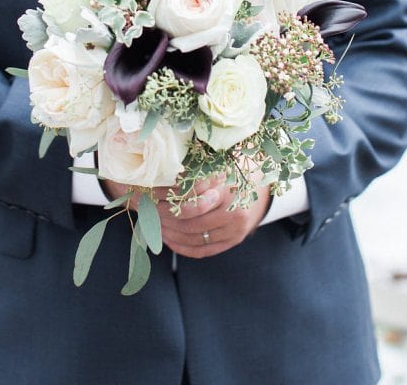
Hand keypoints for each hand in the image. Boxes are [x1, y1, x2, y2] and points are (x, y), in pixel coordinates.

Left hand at [102, 172, 271, 258]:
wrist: (264, 183)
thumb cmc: (235, 164)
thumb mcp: (218, 156)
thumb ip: (196, 161)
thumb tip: (159, 162)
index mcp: (228, 185)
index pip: (188, 195)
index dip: (164, 194)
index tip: (146, 190)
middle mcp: (233, 210)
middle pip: (187, 218)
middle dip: (162, 214)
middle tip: (143, 207)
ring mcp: (234, 229)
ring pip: (192, 235)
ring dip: (167, 231)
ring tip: (151, 222)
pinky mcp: (232, 241)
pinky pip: (201, 250)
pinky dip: (181, 246)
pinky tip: (167, 238)